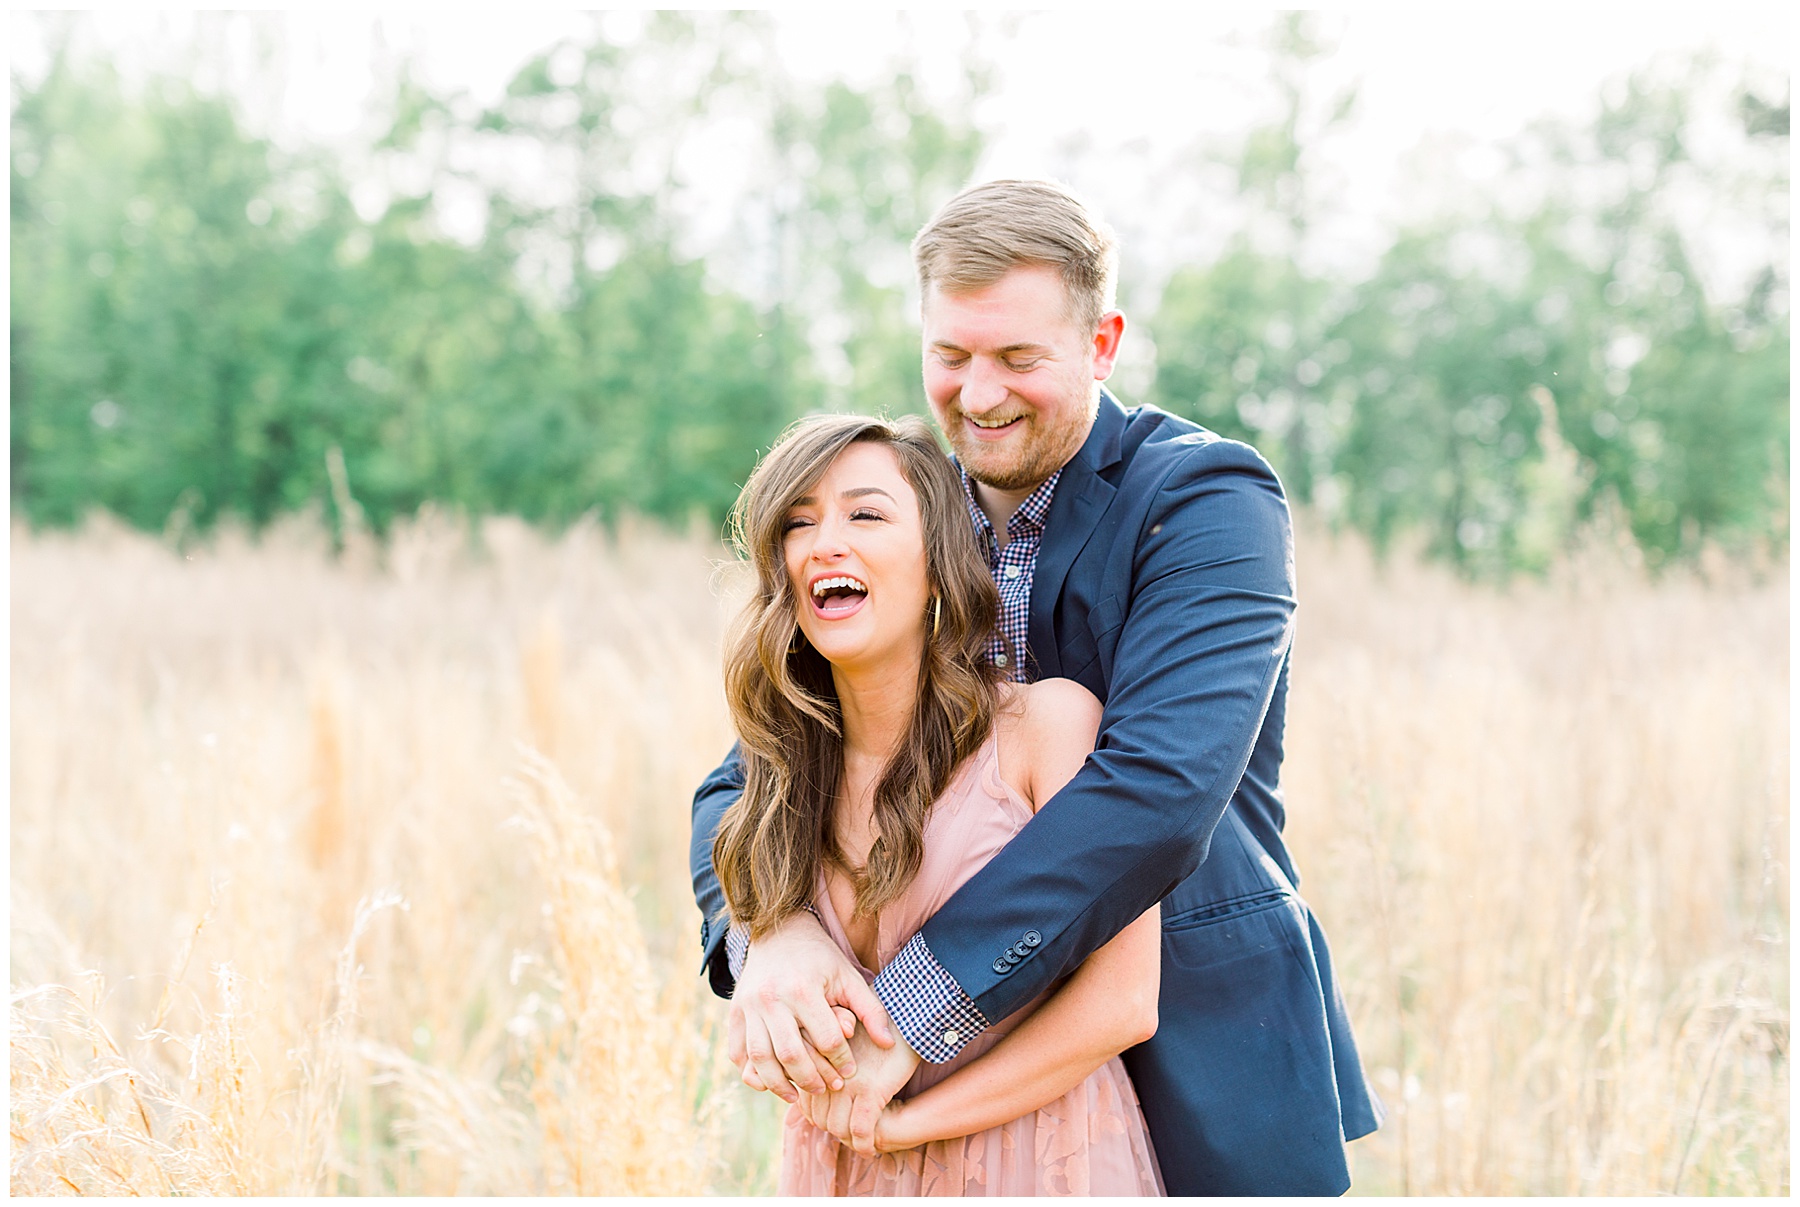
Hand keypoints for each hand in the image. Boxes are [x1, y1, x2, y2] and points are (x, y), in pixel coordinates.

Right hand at [727, 912, 895, 1103]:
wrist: (779, 931)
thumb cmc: (820, 958)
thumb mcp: (848, 977)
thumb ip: (870, 1010)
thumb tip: (888, 1044)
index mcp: (803, 989)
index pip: (826, 1039)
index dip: (842, 1060)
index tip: (850, 1071)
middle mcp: (771, 999)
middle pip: (791, 1054)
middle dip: (811, 1079)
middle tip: (827, 1088)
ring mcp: (748, 1006)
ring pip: (760, 1058)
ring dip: (778, 1084)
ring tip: (796, 1095)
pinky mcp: (734, 1012)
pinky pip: (738, 1051)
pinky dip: (751, 1071)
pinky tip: (770, 1080)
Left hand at [797, 1015, 920, 1155]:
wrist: (907, 1013)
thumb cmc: (875, 1024)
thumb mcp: (845, 1038)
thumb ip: (826, 1061)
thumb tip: (812, 1096)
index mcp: (817, 1055)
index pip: (806, 1099)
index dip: (817, 1115)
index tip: (833, 1118)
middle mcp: (828, 1070)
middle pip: (818, 1116)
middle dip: (832, 1128)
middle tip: (848, 1131)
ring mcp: (849, 1081)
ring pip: (836, 1126)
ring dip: (847, 1139)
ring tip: (859, 1139)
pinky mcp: (872, 1089)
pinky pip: (862, 1129)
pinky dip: (864, 1144)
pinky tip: (870, 1148)